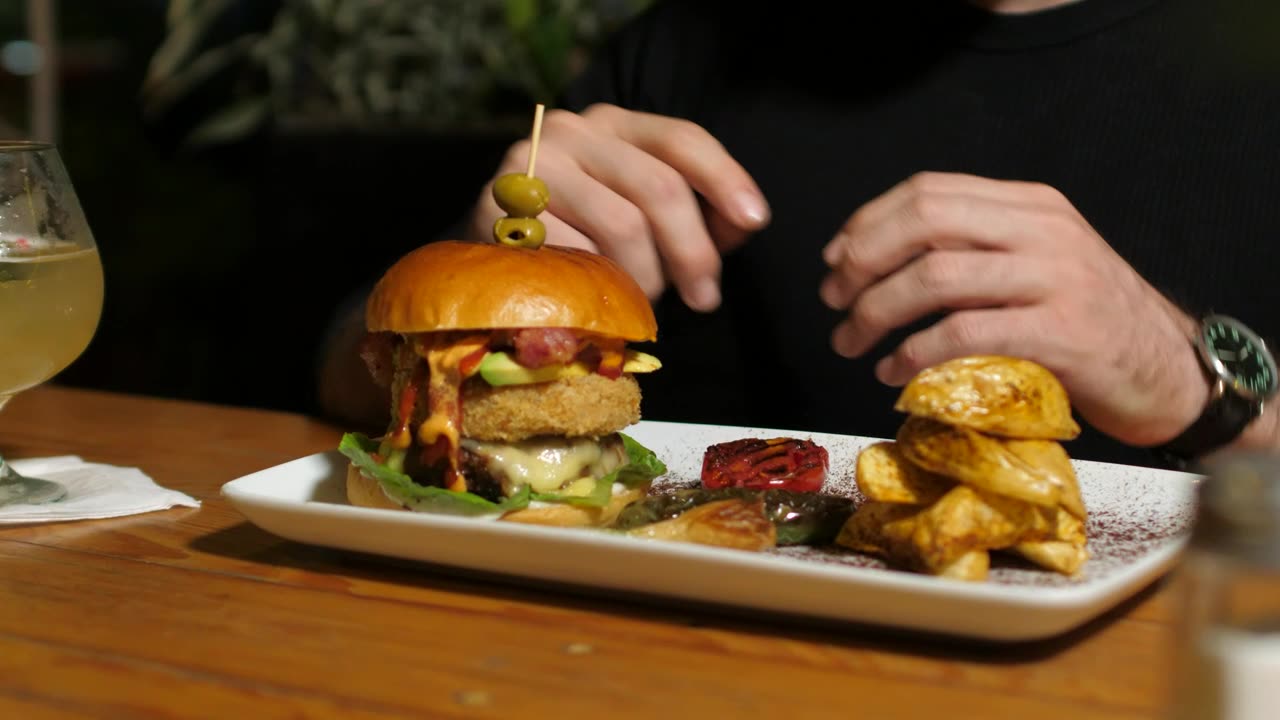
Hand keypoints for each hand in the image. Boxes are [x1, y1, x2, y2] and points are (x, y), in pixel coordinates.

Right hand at [466, 104, 769, 310]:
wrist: (492, 258)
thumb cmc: (580, 237)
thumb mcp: (642, 213)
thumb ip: (697, 214)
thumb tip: (744, 222)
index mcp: (614, 124)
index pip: (683, 138)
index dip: (726, 178)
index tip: (755, 220)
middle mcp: (572, 130)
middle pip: (659, 187)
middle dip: (693, 251)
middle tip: (704, 298)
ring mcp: (534, 164)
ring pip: (623, 226)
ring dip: (646, 277)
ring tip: (643, 302)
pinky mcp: (502, 207)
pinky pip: (576, 255)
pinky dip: (599, 287)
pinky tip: (599, 300)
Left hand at [818, 171, 1206, 446]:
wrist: (1168, 371)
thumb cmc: (1088, 322)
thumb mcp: (1037, 263)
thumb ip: (975, 250)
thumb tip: (880, 259)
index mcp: (1028, 204)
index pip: (929, 191)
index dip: (868, 223)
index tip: (835, 260)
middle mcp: (1040, 229)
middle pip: (923, 221)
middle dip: (862, 261)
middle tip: (833, 300)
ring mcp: (1053, 277)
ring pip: (934, 276)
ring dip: (874, 312)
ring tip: (851, 341)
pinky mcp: (1059, 332)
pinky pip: (963, 334)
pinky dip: (913, 354)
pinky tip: (893, 372)